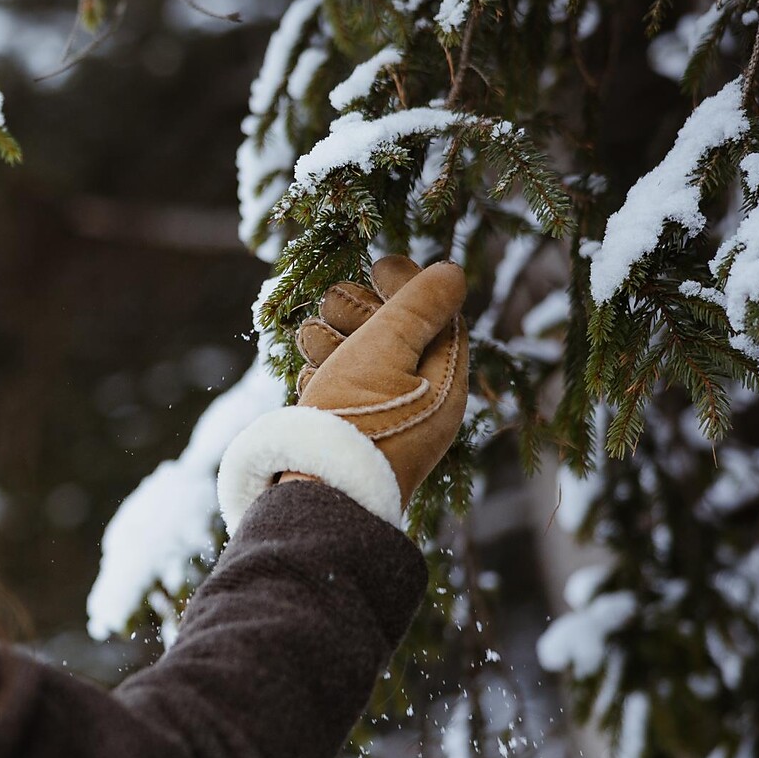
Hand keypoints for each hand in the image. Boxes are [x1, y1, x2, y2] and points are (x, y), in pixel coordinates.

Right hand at [293, 256, 468, 504]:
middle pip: (399, 339)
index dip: (411, 284)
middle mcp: (423, 407)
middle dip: (363, 311)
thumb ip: (418, 304)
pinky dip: (326, 373)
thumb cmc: (357, 416)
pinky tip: (306, 371)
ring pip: (364, 365)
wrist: (318, 495)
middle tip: (332, 300)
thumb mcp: (388, 346)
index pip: (440, 318)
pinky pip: (344, 394)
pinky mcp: (353, 441)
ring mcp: (387, 426)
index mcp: (446, 385)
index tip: (378, 262)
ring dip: (336, 338)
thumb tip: (452, 272)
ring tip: (308, 333)